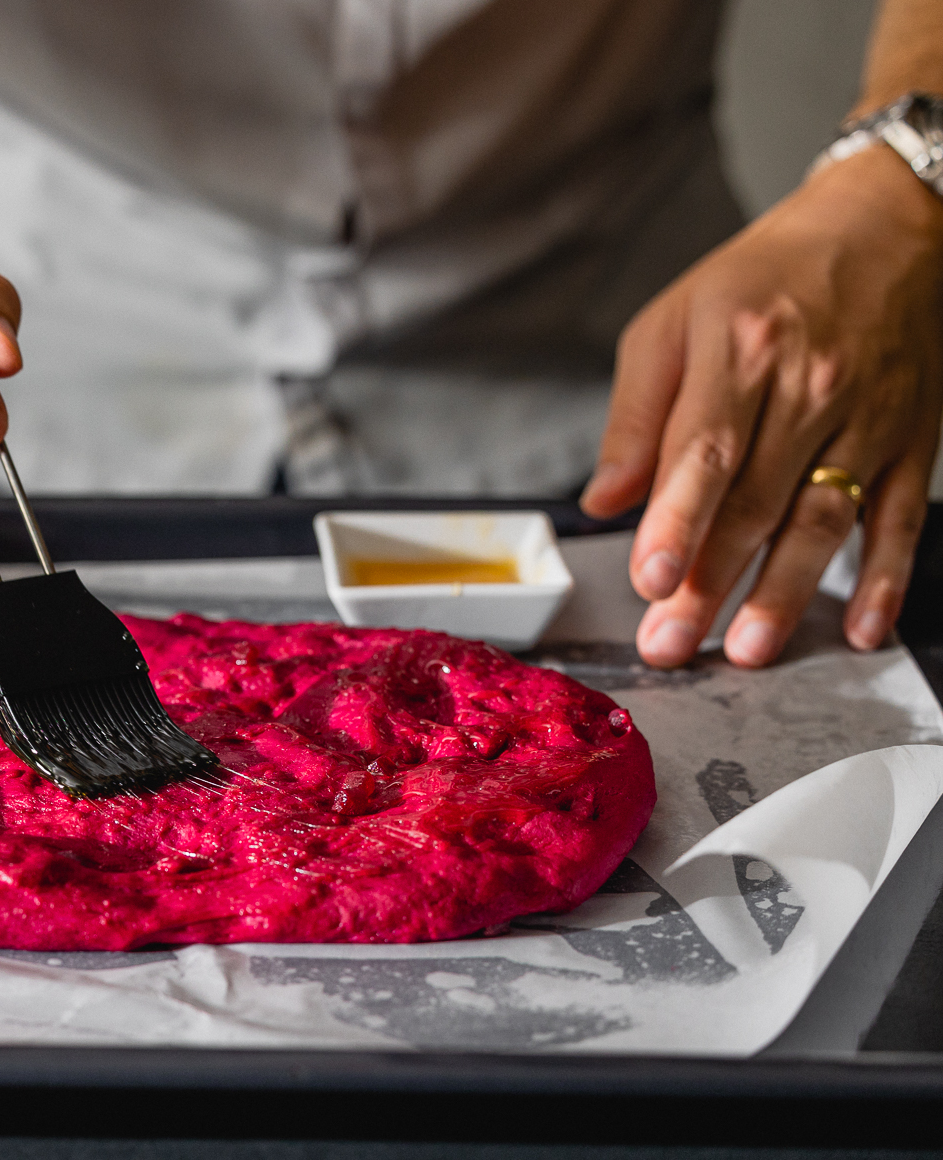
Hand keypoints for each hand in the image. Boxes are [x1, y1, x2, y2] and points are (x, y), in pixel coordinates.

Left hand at [581, 145, 942, 667]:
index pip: (704, 451)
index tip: (649, 578)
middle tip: (669, 642)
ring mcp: (868, 417)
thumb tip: (604, 500)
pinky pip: (900, 518)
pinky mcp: (912, 440)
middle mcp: (811, 386)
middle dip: (710, 581)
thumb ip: (635, 417)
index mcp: (742, 350)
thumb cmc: (762, 279)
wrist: (886, 225)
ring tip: (746, 651)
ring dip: (785, 593)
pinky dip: (885, 578)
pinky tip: (858, 629)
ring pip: (823, 518)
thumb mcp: (674, 322)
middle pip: (755, 500)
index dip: (676, 521)